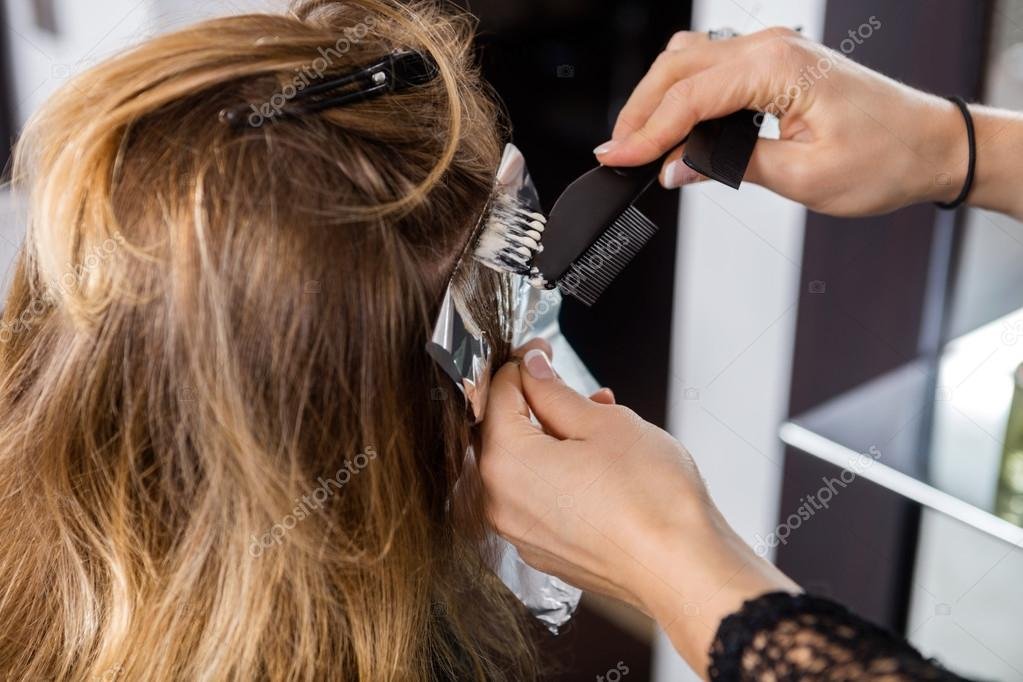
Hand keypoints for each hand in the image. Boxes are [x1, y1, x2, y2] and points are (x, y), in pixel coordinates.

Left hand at [479, 347, 796, 674]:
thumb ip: (555, 392)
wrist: (684, 569)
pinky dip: (556, 472)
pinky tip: (595, 460)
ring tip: (597, 419)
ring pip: (523, 466)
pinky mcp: (543, 550)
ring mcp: (520, 532)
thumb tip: (533, 370)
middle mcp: (500, 502)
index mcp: (506, 463)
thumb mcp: (604, 422)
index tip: (542, 352)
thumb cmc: (652, 499)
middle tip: (571, 384)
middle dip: (536, 401)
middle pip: (504, 432)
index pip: (496, 394)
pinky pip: (537, 498)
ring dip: (551, 436)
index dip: (522, 364)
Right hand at [594, 27, 969, 216]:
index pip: (689, 98)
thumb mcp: (803, 176)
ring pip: (690, 61)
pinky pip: (713, 69)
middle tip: (615, 153)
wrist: (932, 145)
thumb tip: (678, 167)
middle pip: (678, 67)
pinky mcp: (777, 65)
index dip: (646, 132)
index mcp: (778, 67)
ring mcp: (774, 52)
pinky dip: (683, 94)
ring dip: (657, 98)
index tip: (616, 159)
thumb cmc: (886, 158)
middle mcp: (772, 48)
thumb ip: (731, 165)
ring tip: (637, 141)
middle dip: (640, 110)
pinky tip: (673, 124)